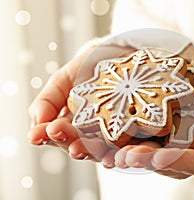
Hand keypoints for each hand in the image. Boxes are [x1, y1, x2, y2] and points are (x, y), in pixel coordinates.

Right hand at [27, 45, 132, 161]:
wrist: (121, 57)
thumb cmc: (89, 68)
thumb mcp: (63, 80)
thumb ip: (48, 100)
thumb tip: (36, 122)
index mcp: (72, 126)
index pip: (58, 134)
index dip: (47, 135)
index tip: (36, 133)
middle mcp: (92, 135)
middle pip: (78, 145)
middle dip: (66, 140)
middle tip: (57, 133)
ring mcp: (113, 137)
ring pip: (100, 151)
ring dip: (88, 151)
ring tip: (78, 148)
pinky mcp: (136, 135)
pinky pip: (127, 148)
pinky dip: (118, 154)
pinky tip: (111, 156)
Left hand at [111, 50, 193, 177]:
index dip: (179, 162)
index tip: (158, 159)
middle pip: (172, 160)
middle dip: (148, 160)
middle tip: (126, 157)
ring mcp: (182, 131)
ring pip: (157, 148)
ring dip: (136, 151)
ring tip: (114, 150)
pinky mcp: (170, 115)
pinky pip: (151, 127)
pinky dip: (133, 131)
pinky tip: (114, 132)